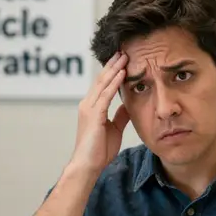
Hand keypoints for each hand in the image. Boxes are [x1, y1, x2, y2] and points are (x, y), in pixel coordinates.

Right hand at [69, 52, 130, 174]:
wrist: (88, 165)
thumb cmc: (99, 151)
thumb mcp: (114, 129)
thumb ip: (119, 116)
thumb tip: (128, 105)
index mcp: (92, 107)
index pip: (103, 84)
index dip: (113, 71)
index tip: (123, 59)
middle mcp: (88, 104)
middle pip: (102, 79)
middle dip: (113, 64)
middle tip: (123, 50)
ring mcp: (89, 108)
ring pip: (103, 83)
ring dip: (115, 69)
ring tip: (125, 56)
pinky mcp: (93, 114)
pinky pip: (106, 95)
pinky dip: (115, 83)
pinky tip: (123, 73)